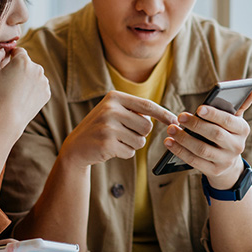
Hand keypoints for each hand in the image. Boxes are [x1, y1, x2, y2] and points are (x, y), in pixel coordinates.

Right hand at [0, 47, 50, 128]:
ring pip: (34, 75)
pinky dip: (32, 89)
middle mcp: (37, 68)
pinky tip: (22, 97)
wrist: (8, 118)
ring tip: (15, 91)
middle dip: (19, 69)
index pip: (19, 51)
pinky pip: (38, 86)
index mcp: (23, 60)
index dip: (11, 56)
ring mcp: (44, 81)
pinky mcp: (46, 93)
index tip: (6, 65)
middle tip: (9, 82)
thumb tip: (2, 50)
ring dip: (27, 79)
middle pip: (27, 64)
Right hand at [59, 91, 177, 168]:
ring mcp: (108, 127)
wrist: (76, 147)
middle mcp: (110, 109)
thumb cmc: (101, 128)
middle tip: (125, 134)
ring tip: (116, 140)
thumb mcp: (114, 111)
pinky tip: (111, 148)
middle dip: (141, 134)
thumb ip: (135, 111)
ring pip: (140, 141)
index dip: (164, 114)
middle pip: (147, 126)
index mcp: (114, 97)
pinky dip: (124, 153)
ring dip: (133, 144)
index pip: (147, 105)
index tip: (176, 120)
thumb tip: (169, 118)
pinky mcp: (107, 144)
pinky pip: (130, 152)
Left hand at [165, 89, 251, 188]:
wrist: (228, 163)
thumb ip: (240, 105)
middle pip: (215, 135)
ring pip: (203, 149)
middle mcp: (237, 146)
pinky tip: (169, 142)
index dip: (214, 115)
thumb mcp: (235, 121)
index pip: (229, 121)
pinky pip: (194, 161)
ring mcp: (225, 161)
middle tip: (180, 117)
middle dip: (196, 125)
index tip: (199, 108)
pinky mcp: (214, 171)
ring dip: (184, 139)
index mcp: (243, 130)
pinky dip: (180, 151)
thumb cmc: (228, 133)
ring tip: (171, 129)